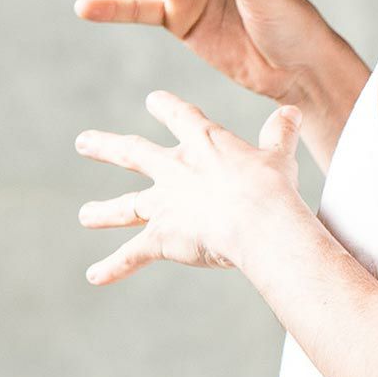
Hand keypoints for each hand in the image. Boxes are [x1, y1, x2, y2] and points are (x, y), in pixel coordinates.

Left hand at [77, 90, 306, 284]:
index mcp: (205, 143)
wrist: (258, 222)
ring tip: (85, 215)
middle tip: (83, 142)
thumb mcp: (280, 157)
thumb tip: (293, 114)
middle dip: (107, 148)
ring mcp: (165, 203)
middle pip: (134, 153)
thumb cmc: (272, 189)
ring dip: (104, 211)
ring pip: (127, 207)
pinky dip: (114, 268)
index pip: (181, 117)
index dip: (167, 108)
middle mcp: (175, 169)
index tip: (153, 100)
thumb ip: (281, 135)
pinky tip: (94, 277)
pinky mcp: (161, 236)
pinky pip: (132, 255)